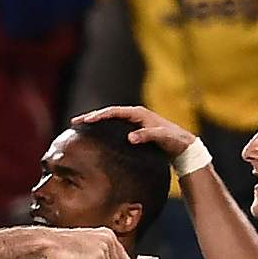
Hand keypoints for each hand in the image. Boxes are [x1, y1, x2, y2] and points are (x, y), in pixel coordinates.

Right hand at [71, 106, 195, 158]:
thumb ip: (147, 136)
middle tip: (74, 122)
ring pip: (110, 119)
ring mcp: (134, 122)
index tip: (86, 121)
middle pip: (108, 113)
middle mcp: (135, 115)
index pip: (114, 112)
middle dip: (91, 117)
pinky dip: (104, 129)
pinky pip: (115, 126)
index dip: (99, 115)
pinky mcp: (135, 130)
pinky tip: (96, 136)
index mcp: (139, 113)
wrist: (183, 146)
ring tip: (80, 127)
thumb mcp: (162, 138)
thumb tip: (130, 137)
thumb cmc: (173, 141)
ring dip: (96, 122)